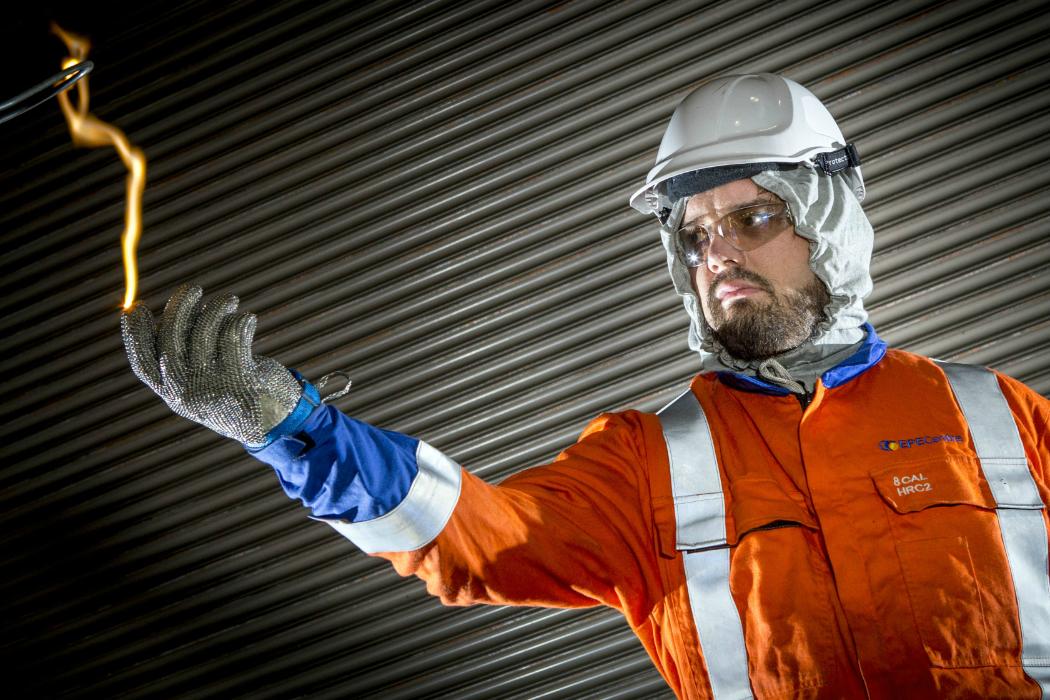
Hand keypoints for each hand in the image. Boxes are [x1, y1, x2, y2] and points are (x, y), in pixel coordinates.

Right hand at [121, 284, 302, 445]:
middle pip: (170, 342)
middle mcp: (186, 394)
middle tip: (194, 288)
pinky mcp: (240, 381)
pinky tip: (248, 318)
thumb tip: (180, 309)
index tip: (137, 306)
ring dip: (216, 309)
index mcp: (172, 395)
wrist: (276, 422)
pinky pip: (232, 337)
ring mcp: (212, 389)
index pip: (142, 363)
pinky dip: (240, 321)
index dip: (135, 334)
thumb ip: (189, 353)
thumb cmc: (239, 392)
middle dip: (179, 308)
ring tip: (230, 300)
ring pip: (203, 333)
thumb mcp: (206, 378)